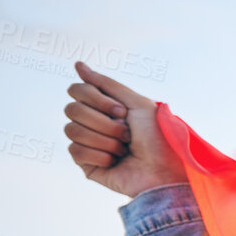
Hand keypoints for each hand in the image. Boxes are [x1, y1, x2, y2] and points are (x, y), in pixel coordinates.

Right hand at [64, 60, 187, 196]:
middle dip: (103, 122)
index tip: (122, 112)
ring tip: (124, 149)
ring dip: (104, 140)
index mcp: (104, 107)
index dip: (97, 99)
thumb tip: (78, 65)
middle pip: (71, 109)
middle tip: (127, 134)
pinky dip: (99, 155)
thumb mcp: (138, 104)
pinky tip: (115, 162)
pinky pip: (75, 151)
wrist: (165, 171)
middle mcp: (93, 123)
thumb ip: (107, 84)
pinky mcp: (86, 164)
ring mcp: (88, 143)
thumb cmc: (158, 138)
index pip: (77, 90)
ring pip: (71, 130)